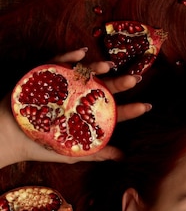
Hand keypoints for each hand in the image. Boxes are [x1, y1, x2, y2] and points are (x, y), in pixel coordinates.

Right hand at [0, 48, 150, 168]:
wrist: (12, 139)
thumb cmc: (43, 146)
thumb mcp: (74, 151)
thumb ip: (97, 152)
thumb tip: (124, 156)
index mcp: (87, 115)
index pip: (113, 111)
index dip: (130, 109)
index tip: (147, 107)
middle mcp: (78, 98)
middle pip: (103, 89)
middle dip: (120, 83)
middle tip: (135, 79)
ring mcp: (63, 86)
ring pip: (83, 74)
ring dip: (97, 68)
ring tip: (109, 66)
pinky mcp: (46, 76)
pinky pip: (57, 63)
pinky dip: (68, 57)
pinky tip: (80, 53)